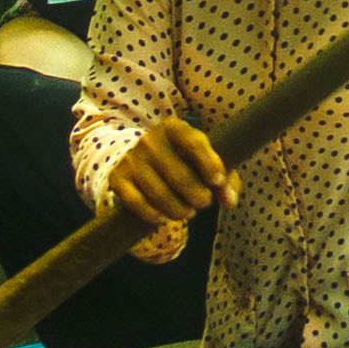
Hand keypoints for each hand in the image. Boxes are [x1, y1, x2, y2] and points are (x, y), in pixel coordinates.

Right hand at [106, 116, 237, 228]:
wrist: (141, 160)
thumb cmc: (183, 161)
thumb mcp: (204, 162)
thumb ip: (224, 180)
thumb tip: (230, 202)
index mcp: (174, 128)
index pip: (194, 143)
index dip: (208, 163)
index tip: (218, 182)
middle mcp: (150, 140)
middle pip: (178, 174)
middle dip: (197, 195)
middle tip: (204, 203)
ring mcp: (131, 159)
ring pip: (159, 193)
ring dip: (178, 209)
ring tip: (188, 213)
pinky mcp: (118, 178)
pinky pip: (137, 203)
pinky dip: (153, 215)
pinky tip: (163, 218)